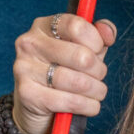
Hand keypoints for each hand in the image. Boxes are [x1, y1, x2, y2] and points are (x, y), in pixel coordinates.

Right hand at [11, 13, 116, 133]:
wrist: (40, 108)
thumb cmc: (66, 72)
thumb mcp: (84, 50)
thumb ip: (99, 36)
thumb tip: (108, 32)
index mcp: (44, 26)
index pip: (76, 26)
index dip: (96, 41)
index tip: (99, 51)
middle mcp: (30, 44)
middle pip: (81, 56)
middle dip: (99, 70)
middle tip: (98, 77)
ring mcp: (24, 68)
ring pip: (78, 81)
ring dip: (96, 91)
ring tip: (97, 92)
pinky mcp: (27, 94)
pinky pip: (71, 101)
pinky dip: (88, 106)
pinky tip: (89, 106)